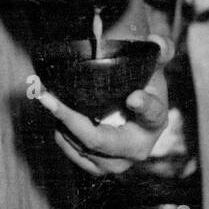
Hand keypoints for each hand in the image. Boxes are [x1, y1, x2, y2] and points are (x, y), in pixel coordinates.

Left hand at [38, 35, 174, 175]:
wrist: (136, 115)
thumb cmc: (144, 87)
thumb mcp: (155, 68)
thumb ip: (160, 51)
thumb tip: (157, 40)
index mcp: (155, 121)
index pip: (151, 114)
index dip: (143, 106)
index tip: (132, 97)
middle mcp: (138, 149)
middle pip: (100, 140)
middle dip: (70, 118)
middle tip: (48, 97)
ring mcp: (118, 163)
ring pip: (82, 149)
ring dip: (61, 126)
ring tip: (48, 101)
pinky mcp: (100, 168)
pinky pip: (75, 155)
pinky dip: (62, 136)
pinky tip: (56, 116)